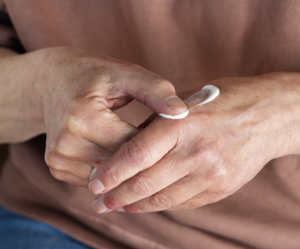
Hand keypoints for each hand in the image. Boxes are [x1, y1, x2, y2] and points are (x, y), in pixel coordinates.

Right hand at [0, 46, 186, 187]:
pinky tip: (116, 155)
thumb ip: (155, 90)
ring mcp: (58, 158)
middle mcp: (66, 143)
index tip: (172, 139)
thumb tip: (182, 112)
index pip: (134, 146)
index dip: (158, 144)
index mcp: (84, 118)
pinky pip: (95, 179)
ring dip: (127, 167)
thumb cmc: (93, 75)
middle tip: (160, 148)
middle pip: (121, 165)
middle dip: (144, 159)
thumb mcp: (125, 73)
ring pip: (110, 177)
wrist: (51, 82)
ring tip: (137, 150)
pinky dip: (109, 171)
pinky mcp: (56, 167)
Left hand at [90, 72, 299, 212]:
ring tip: (118, 206)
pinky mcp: (222, 188)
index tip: (95, 184)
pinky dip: (161, 204)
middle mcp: (196, 151)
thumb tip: (129, 148)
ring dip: (136, 205)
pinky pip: (183, 202)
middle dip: (117, 196)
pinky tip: (147, 204)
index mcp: (182, 123)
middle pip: (145, 182)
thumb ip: (157, 125)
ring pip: (163, 198)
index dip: (111, 172)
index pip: (136, 154)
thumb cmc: (224, 101)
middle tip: (99, 203)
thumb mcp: (187, 102)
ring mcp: (211, 173)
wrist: (269, 115)